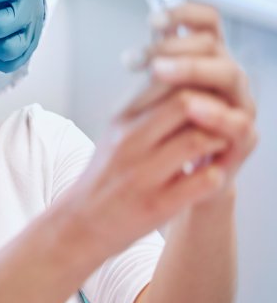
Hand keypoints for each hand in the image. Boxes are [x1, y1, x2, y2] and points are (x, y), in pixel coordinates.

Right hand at [61, 3, 256, 257]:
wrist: (81, 222)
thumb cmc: (107, 174)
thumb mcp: (117, 132)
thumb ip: (146, 107)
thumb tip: (182, 79)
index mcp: (121, 120)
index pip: (165, 80)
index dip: (195, 83)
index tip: (207, 95)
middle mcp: (129, 142)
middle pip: (185, 103)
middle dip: (213, 108)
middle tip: (221, 119)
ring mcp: (143, 174)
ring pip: (198, 140)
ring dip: (219, 141)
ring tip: (217, 147)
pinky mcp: (158, 205)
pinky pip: (204, 181)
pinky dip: (216, 175)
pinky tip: (210, 175)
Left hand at [135, 3, 257, 197]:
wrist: (177, 176)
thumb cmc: (164, 129)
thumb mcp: (152, 93)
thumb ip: (153, 66)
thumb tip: (139, 44)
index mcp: (206, 58)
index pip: (206, 21)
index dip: (184, 13)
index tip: (152, 20)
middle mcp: (225, 75)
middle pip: (212, 45)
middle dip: (174, 46)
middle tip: (144, 58)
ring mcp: (238, 104)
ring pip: (228, 74)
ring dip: (193, 69)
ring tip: (160, 72)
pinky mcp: (244, 137)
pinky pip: (239, 120)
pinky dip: (216, 112)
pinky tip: (192, 107)